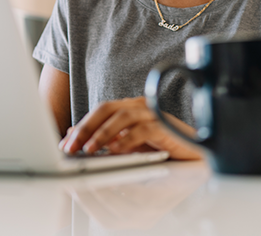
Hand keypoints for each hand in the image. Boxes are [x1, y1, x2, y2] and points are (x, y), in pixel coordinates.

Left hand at [58, 97, 204, 160]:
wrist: (196, 154)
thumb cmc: (162, 148)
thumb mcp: (127, 145)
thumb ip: (104, 140)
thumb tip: (72, 137)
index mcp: (130, 107)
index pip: (99, 111)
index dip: (80, 126)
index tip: (65, 144)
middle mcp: (140, 106)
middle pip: (107, 109)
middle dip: (86, 128)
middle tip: (71, 147)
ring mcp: (154, 114)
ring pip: (122, 116)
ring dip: (102, 134)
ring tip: (88, 150)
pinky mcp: (166, 127)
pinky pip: (143, 130)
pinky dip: (127, 140)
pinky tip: (116, 151)